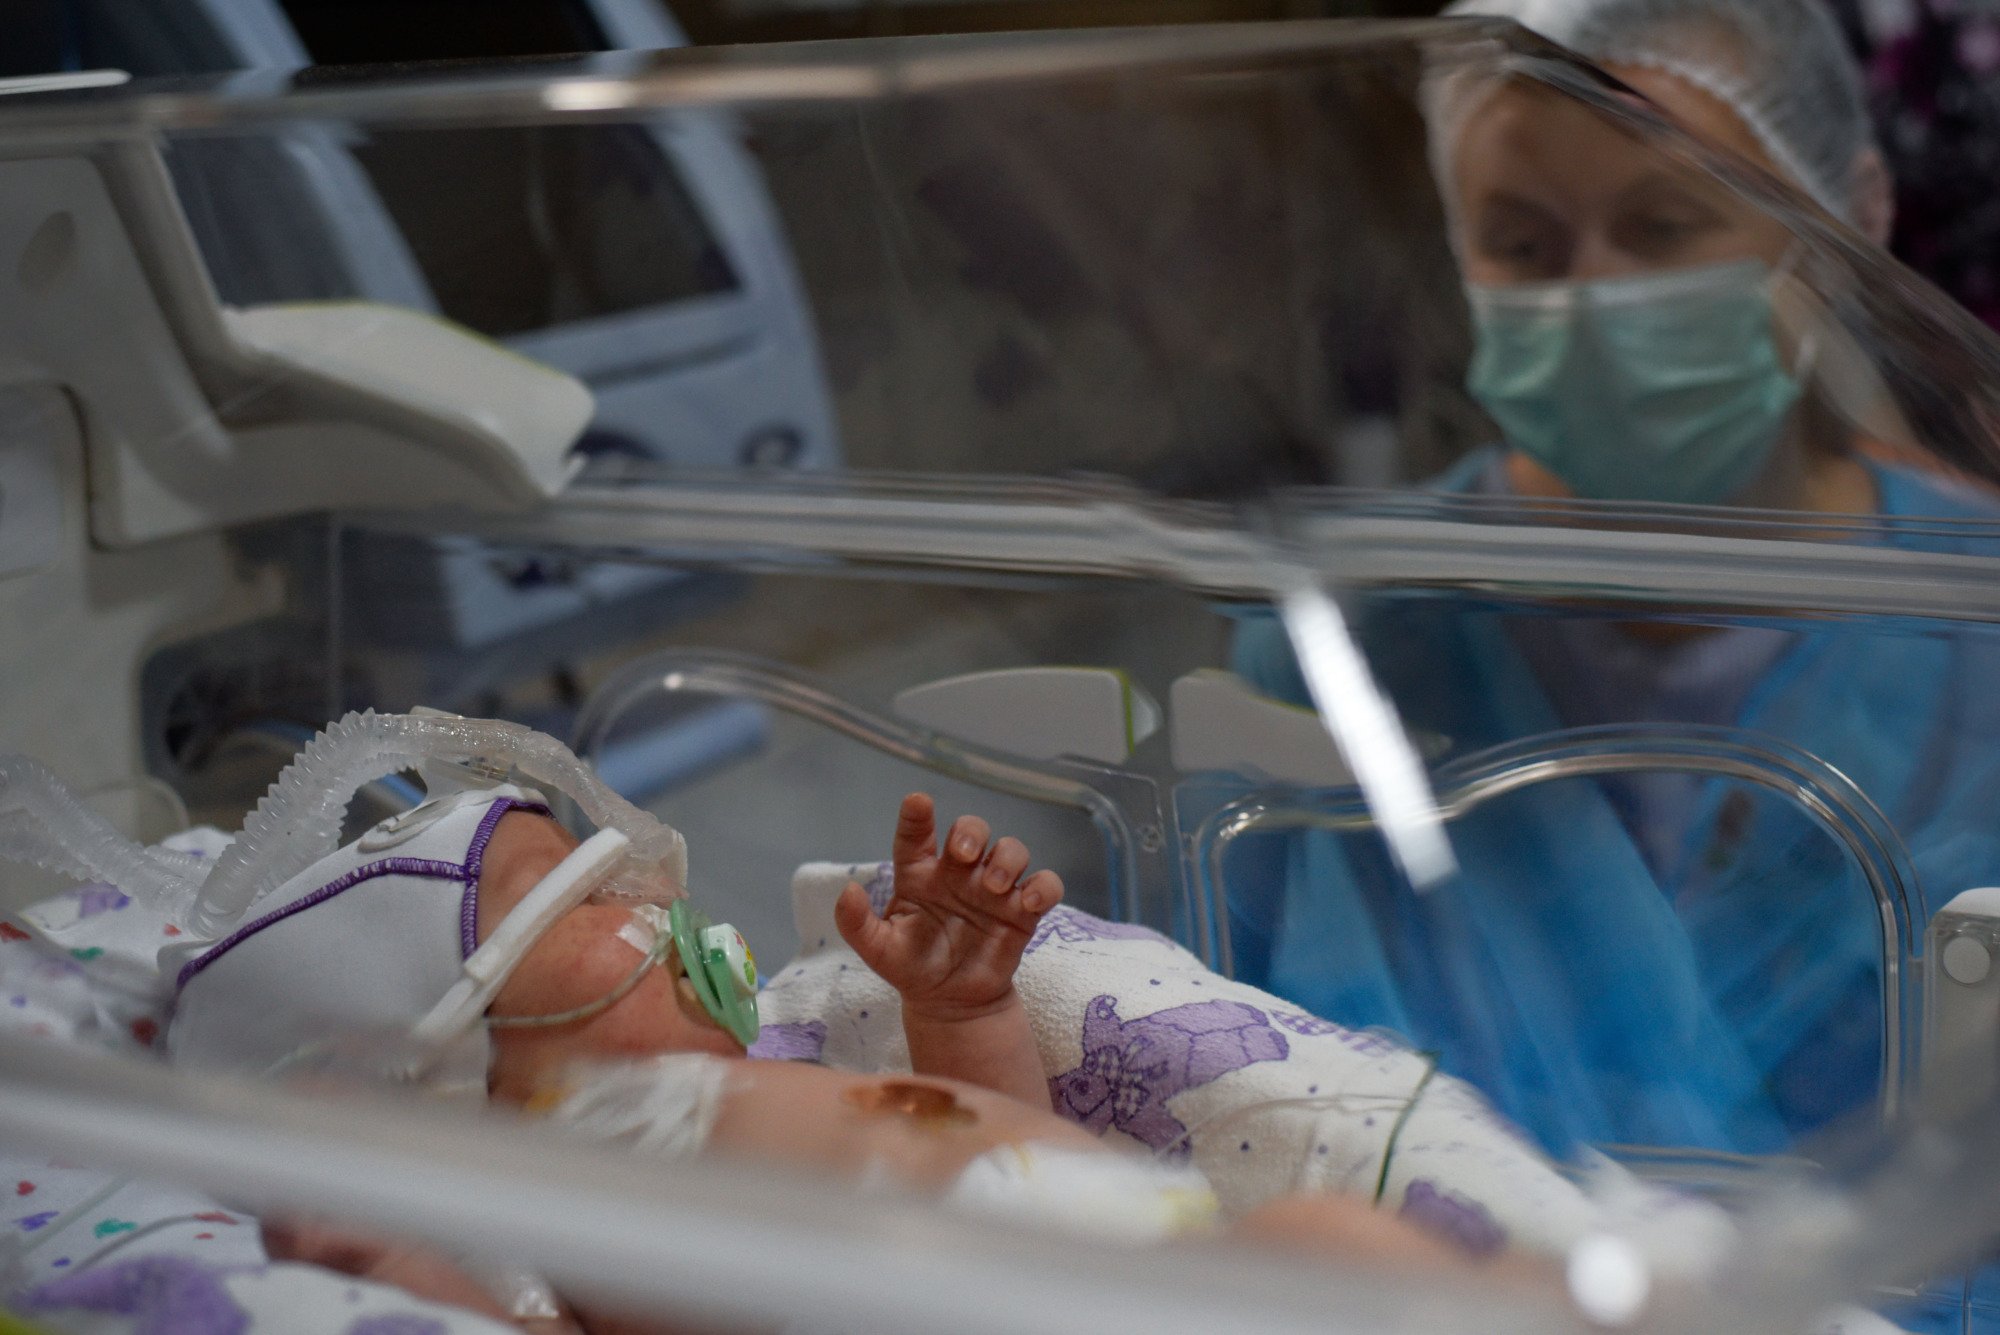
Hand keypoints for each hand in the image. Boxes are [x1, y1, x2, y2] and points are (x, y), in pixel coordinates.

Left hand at [834, 793, 1063, 1021]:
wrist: (951, 1003)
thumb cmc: (912, 967)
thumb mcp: (878, 950)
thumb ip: (857, 923)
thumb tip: (848, 891)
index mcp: (920, 874)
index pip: (916, 835)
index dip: (917, 816)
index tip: (918, 802)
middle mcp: (959, 873)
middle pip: (972, 830)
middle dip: (971, 831)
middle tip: (964, 853)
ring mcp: (994, 889)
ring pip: (1011, 849)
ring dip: (1006, 859)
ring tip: (993, 886)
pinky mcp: (1023, 911)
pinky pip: (1045, 885)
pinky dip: (1043, 887)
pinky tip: (1029, 901)